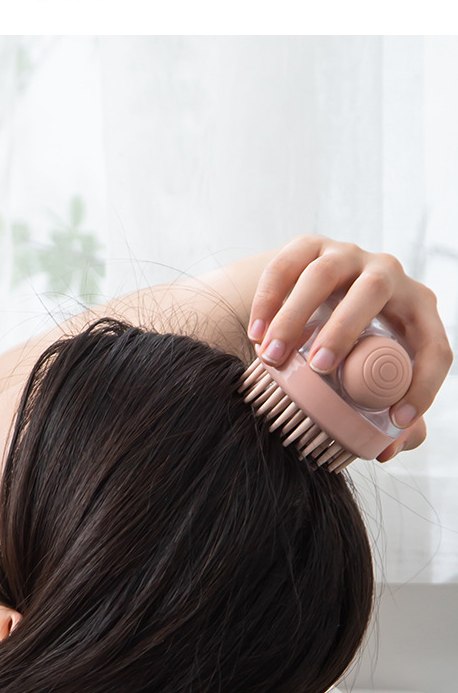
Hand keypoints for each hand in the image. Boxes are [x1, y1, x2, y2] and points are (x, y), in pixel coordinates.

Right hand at [247, 235, 452, 459]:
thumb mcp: (378, 374)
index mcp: (418, 309)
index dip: (423, 384)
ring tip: (273, 357)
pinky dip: (268, 301)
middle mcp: (387, 274)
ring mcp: (347, 255)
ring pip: (323, 274)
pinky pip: (287, 265)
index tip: (395, 418)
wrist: (316, 301)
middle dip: (344, 330)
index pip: (434, 346)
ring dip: (295, 316)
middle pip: (372, 291)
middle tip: (317, 368)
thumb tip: (389, 447)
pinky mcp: (309, 246)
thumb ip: (392, 411)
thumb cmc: (355, 347)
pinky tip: (257, 335)